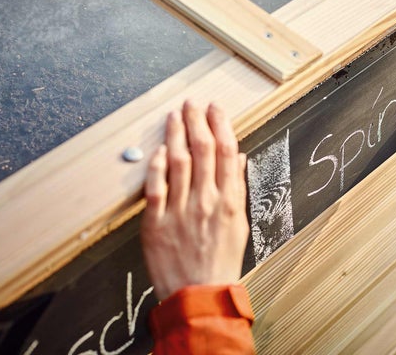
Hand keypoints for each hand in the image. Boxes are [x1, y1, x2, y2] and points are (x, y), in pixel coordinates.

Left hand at [141, 101, 248, 300]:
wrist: (199, 294)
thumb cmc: (221, 261)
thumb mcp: (239, 224)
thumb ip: (236, 189)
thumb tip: (237, 160)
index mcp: (229, 201)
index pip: (227, 153)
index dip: (221, 125)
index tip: (216, 108)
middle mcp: (206, 201)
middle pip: (203, 150)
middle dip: (197, 121)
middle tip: (193, 103)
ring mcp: (180, 211)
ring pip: (179, 162)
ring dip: (177, 134)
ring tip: (175, 115)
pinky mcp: (156, 223)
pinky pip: (156, 188)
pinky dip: (157, 166)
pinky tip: (159, 150)